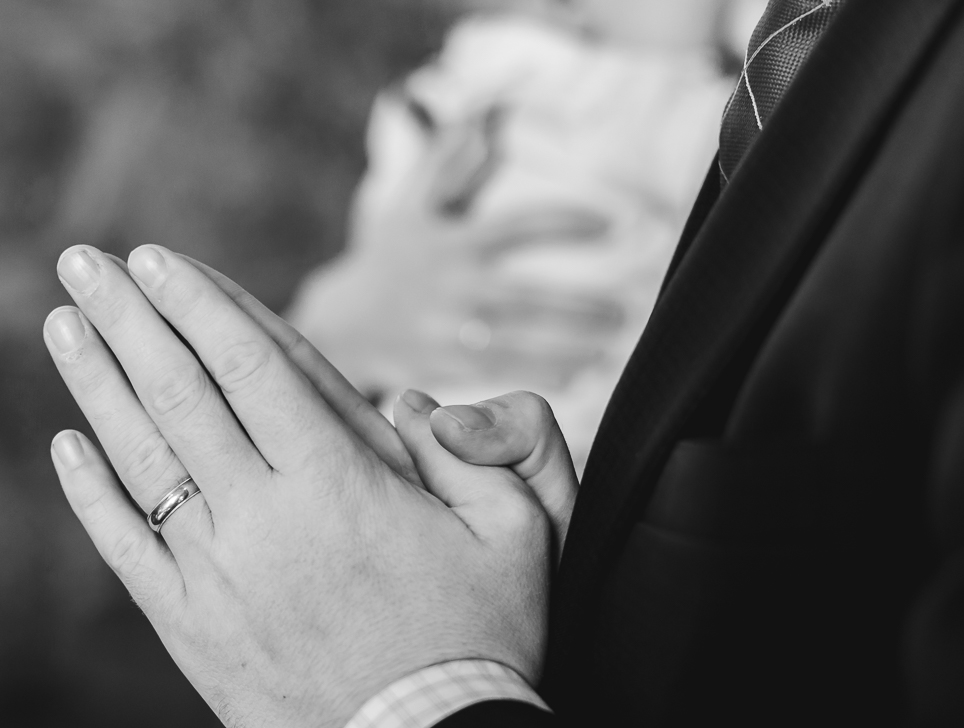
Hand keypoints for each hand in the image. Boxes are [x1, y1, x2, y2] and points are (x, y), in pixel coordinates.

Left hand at [43, 244, 550, 727]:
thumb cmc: (481, 645)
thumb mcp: (522, 530)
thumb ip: (489, 442)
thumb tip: (411, 400)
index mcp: (340, 479)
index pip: (250, 361)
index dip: (197, 302)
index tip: (155, 259)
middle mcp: (262, 514)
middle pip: (178, 391)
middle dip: (127, 315)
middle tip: (84, 261)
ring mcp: (214, 572)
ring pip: (140, 456)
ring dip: (95, 383)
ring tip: (62, 324)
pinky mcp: (188, 629)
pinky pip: (122, 547)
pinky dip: (89, 493)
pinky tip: (64, 445)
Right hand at [285, 92, 629, 404]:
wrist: (340, 323)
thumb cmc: (390, 257)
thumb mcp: (412, 205)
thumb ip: (451, 162)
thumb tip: (486, 115)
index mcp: (453, 243)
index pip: (516, 227)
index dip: (563, 223)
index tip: (609, 222)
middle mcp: (452, 288)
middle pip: (524, 299)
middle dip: (576, 307)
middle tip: (623, 310)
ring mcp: (447, 331)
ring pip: (517, 344)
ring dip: (567, 349)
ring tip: (609, 347)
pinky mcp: (442, 367)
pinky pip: (499, 375)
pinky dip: (539, 377)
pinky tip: (578, 376)